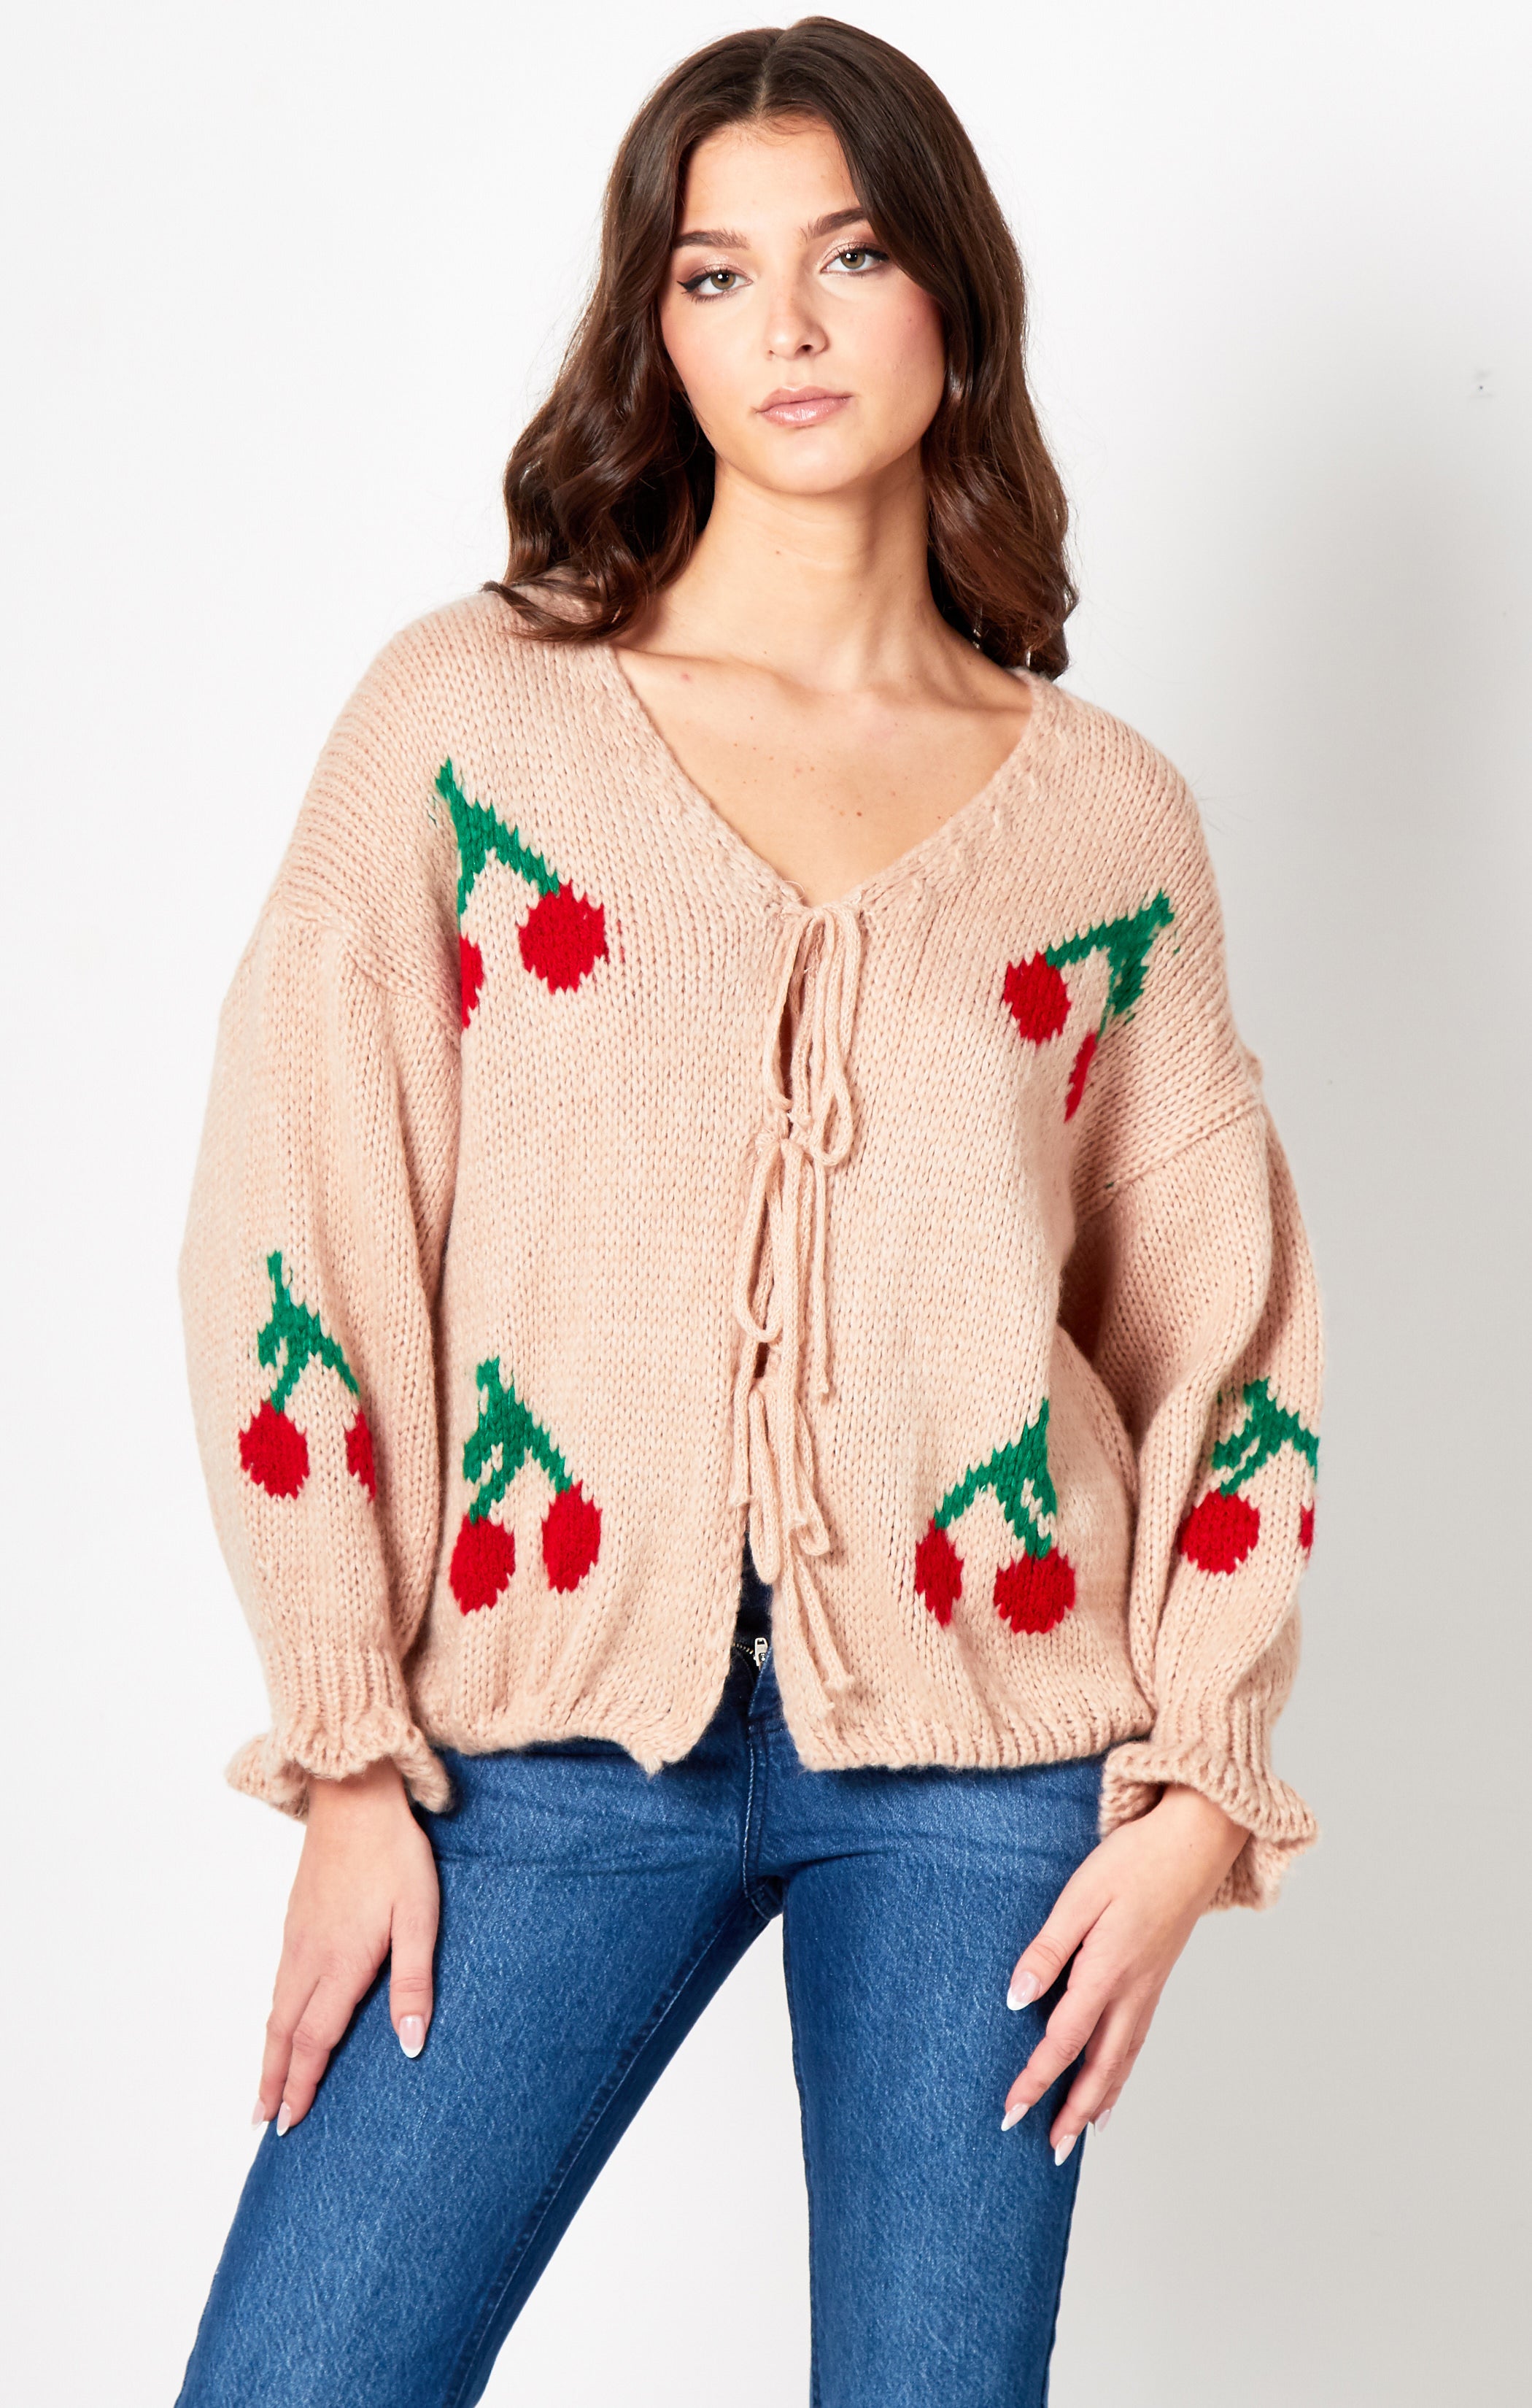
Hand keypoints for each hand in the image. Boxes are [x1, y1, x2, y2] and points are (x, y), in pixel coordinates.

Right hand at [254, 1757, 438, 2134]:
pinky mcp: (295, 1919)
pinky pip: (278, 1983)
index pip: (315, 2040)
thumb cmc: (394, 1855)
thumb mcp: (418, 1917)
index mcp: (340, 1963)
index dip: (302, 2084)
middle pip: (283, 2033)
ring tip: (264, 2087)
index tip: (290, 2122)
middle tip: (262, 2122)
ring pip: (276, 2009)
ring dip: (269, 2053)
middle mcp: (308, 1957)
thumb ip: (413, 1982)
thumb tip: (410, 2045)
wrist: (354, 1798)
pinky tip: (280, 2024)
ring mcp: (296, 1937)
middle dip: (273, 2081)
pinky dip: (273, 2018)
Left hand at [1002, 1783, 1246, 2158]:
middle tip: (1048, 2151)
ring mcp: (1150, 1989)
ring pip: (1122, 2061)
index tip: (1010, 2112)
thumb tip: (1016, 1997)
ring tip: (1077, 2136)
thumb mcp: (1080, 1894)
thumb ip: (1048, 1948)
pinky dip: (1122, 2074)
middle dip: (1071, 2113)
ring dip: (1098, 2103)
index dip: (1035, 2080)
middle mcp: (1133, 1991)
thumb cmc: (1136, 1859)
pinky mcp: (1157, 1979)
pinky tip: (1114, 2085)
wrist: (1197, 1840)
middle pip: (1099, 2069)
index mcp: (1108, 1971)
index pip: (1063, 2041)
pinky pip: (1137, 2042)